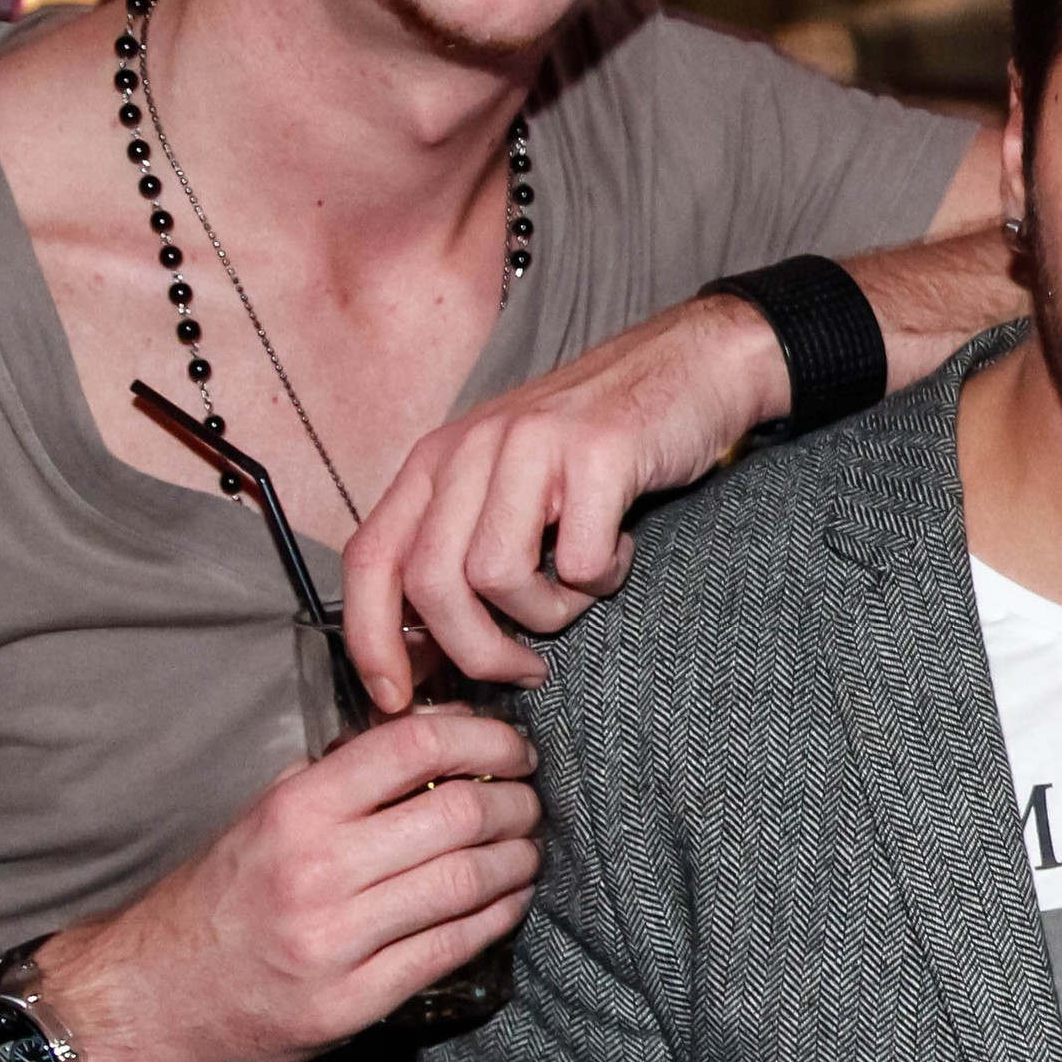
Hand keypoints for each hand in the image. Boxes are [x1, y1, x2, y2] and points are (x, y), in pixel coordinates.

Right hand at [47, 710, 541, 1061]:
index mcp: (296, 811)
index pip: (415, 747)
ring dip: (519, 859)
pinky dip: (498, 915)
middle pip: (460, 814)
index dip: (486, 738)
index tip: (514, 747)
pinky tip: (508, 900)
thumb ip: (347, 774)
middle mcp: (316, 872)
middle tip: (529, 802)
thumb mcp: (267, 815)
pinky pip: (453, 947)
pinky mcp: (353, 1002)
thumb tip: (445, 728)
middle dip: (517, 803)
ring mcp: (336, 942)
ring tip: (525, 849)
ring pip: (468, 881)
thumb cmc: (220, 896)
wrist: (146, 995)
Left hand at [342, 294, 788, 705]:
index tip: (397, 697)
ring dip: (547, 613)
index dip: (371, 640)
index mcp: (437, 460)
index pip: (369, 559)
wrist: (692, 363)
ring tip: (581, 589)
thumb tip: (426, 649)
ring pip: (495, 577)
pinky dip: (602, 577)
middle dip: (476, 651)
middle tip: (525, 667)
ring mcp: (530, 444)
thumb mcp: (509, 484)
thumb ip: (461, 546)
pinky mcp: (596, 453)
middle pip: (430, 584)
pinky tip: (619, 549)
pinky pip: (578, 559)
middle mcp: (471, 446)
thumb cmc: (600, 443)